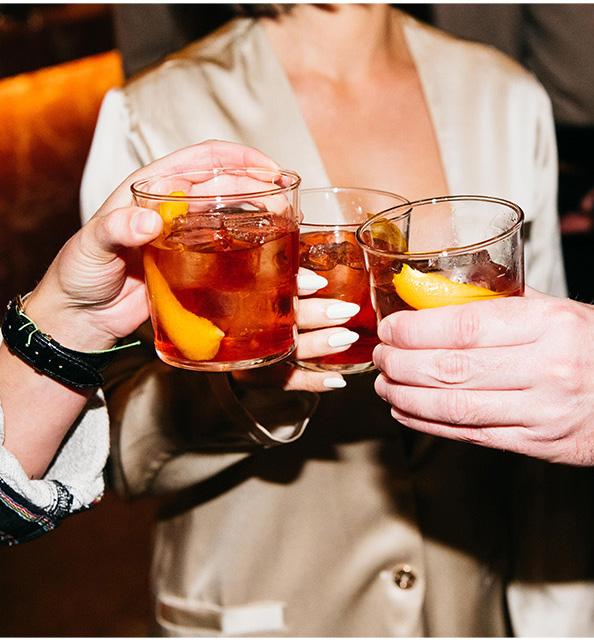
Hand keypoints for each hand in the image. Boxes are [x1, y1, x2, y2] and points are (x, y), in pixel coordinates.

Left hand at [24, 140, 278, 350]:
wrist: (80, 319)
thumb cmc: (76, 274)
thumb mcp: (91, 246)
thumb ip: (116, 229)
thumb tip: (150, 221)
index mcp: (149, 190)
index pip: (199, 161)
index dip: (236, 158)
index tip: (266, 166)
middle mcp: (172, 210)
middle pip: (223, 188)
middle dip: (257, 187)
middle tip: (286, 200)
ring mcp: (184, 239)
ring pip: (229, 219)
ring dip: (258, 218)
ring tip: (285, 224)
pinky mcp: (191, 268)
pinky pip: (224, 253)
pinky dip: (246, 251)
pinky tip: (265, 256)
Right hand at [232, 268, 360, 391]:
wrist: (212, 341)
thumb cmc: (243, 299)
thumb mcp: (256, 279)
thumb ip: (277, 268)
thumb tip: (303, 264)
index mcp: (241, 299)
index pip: (266, 290)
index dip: (294, 286)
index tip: (317, 283)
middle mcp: (243, 328)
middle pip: (280, 322)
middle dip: (315, 315)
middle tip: (344, 310)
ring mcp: (250, 355)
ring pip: (286, 352)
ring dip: (318, 345)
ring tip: (346, 338)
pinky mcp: (258, 377)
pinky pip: (287, 381)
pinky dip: (313, 381)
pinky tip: (337, 379)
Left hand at [372, 289, 593, 465]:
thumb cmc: (592, 346)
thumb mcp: (558, 310)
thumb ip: (501, 302)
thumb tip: (439, 292)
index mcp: (549, 324)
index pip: (464, 327)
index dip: (416, 330)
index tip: (390, 328)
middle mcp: (546, 369)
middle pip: (451, 368)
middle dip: (401, 363)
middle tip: (379, 356)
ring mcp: (542, 412)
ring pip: (455, 406)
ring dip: (407, 396)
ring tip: (384, 384)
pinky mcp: (538, 444)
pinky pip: (471, 434)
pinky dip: (430, 423)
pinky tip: (406, 410)